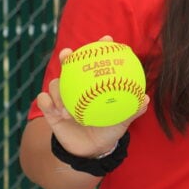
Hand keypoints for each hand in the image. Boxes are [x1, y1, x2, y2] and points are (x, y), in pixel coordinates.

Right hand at [36, 35, 149, 157]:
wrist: (92, 148)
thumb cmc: (110, 128)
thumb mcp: (123, 119)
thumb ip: (133, 109)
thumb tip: (145, 99)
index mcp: (96, 83)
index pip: (97, 61)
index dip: (101, 47)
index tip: (107, 39)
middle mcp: (78, 86)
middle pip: (70, 66)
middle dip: (67, 57)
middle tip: (68, 54)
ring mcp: (63, 97)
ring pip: (56, 84)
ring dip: (59, 90)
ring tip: (66, 105)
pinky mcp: (51, 110)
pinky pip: (44, 102)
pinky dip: (48, 103)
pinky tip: (56, 109)